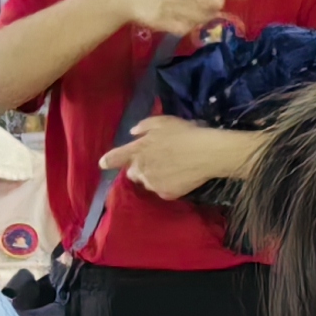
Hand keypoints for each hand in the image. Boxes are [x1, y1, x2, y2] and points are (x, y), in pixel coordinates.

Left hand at [100, 115, 247, 198]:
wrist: (209, 153)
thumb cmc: (186, 134)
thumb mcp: (163, 122)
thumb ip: (144, 127)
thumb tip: (133, 134)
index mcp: (136, 150)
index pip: (112, 158)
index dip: (108, 161)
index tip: (105, 163)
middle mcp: (140, 169)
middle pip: (131, 173)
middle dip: (139, 168)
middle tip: (155, 162)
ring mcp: (152, 183)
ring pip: (147, 183)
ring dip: (154, 177)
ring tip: (171, 170)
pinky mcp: (166, 194)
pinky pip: (162, 191)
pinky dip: (168, 186)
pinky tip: (180, 178)